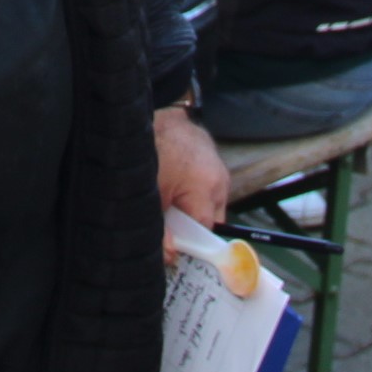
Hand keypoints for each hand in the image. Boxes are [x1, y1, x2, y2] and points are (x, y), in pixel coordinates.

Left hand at [155, 105, 228, 260]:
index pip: (207, 231)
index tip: (178, 249)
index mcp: (207, 189)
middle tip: (170, 225)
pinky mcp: (212, 158)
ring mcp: (218, 166)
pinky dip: (193, 190)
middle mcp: (219, 178)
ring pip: (210, 202)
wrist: (156, 115)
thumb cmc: (153, 151)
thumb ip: (162, 230)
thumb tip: (171, 257)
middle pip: (212, 218)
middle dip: (192, 226)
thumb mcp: (153, 195)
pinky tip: (176, 185)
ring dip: (193, 207)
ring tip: (170, 200)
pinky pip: (207, 185)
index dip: (191, 243)